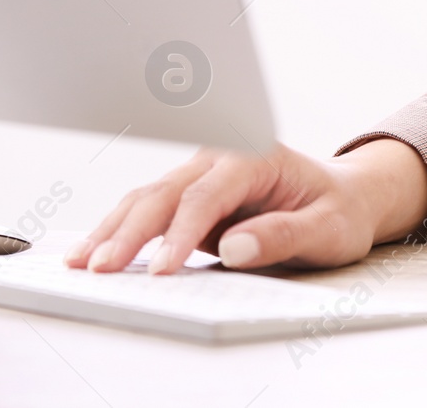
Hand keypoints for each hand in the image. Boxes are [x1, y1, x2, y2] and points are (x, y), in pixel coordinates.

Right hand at [66, 138, 426, 274]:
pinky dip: (119, 232)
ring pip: (147, 199)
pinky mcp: (189, 199)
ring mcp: (200, 178)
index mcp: (256, 157)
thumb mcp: (327, 228)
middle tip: (101, 267)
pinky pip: (148, 213)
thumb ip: (284, 235)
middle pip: (165, 194)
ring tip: (81, 263)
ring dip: (113, 231)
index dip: (181, 235)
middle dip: (130, 232)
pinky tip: (94, 251)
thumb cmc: (338, 211)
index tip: (161, 269)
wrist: (345, 198)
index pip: (207, 197)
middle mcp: (222, 159)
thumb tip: (235, 246)